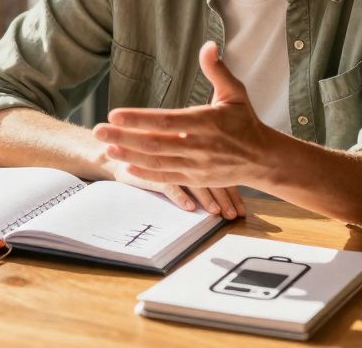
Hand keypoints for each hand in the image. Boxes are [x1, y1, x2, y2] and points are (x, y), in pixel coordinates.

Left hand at [95, 41, 277, 197]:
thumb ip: (218, 70)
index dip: (140, 119)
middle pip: (155, 143)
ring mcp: (196, 165)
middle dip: (124, 138)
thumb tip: (209, 45)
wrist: (262, 159)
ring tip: (106, 148)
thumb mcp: (235, 93)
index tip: (115, 114)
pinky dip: (145, 174)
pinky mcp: (196, 179)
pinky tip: (126, 166)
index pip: (166, 120)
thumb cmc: (244, 122)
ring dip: (130, 155)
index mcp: (206, 122)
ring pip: (157, 162)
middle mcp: (199, 145)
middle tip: (98, 131)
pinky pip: (166, 177)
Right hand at [101, 156, 243, 219]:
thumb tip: (229, 175)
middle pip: (212, 178)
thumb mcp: (177, 148)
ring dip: (207, 200)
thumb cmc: (153, 149)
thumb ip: (199, 160)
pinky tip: (191, 207)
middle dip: (225, 199)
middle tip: (234, 215)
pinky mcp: (151, 173)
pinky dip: (181, 197)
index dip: (233, 189)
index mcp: (194, 146)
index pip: (220, 169)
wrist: (119, 151)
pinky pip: (169, 186)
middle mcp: (185, 153)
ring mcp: (169, 163)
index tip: (242, 208)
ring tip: (217, 213)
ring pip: (194, 184)